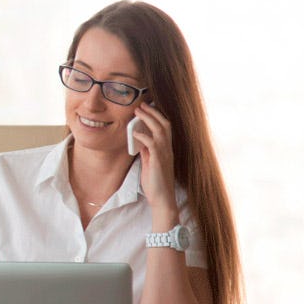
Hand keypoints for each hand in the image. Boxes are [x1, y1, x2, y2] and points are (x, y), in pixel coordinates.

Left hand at [132, 103, 178, 221]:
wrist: (161, 198)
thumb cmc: (155, 182)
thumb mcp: (149, 163)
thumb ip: (146, 151)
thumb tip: (140, 140)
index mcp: (166, 149)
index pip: (165, 127)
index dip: (157, 116)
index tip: (146, 108)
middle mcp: (168, 149)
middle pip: (164, 124)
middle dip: (153, 112)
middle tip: (141, 105)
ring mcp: (165, 154)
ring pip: (160, 130)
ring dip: (148, 119)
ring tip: (138, 112)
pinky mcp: (158, 161)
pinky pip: (153, 144)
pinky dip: (144, 136)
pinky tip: (135, 133)